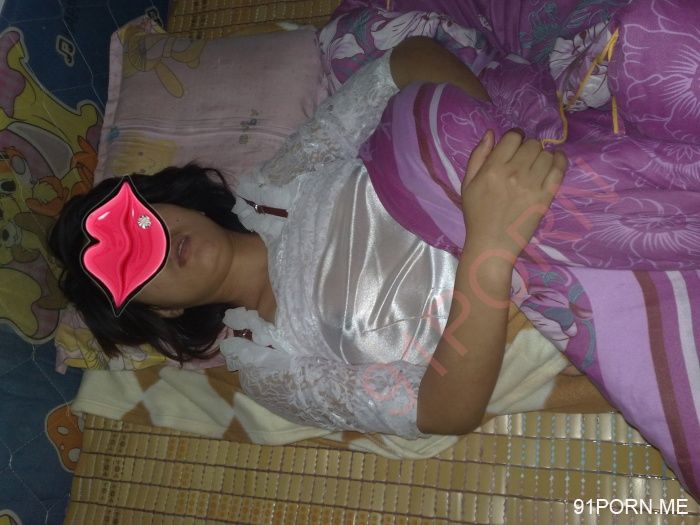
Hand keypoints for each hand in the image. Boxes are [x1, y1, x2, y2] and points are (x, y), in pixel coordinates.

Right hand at [461, 129, 566, 255]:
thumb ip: (477, 156)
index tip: (514, 145)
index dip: (515, 137)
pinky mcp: (546, 196)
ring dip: (542, 156)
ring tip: (536, 165)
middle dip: (528, 148)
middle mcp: (514, 173)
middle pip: (531, 144)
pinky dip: (560, 160)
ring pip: (546, 154)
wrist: (491, 244)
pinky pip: (559, 169)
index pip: (513, 137)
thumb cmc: (476, 215)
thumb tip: (491, 133)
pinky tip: (556, 160)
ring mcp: (532, 185)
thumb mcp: (467, 184)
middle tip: (524, 160)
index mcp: (493, 168)